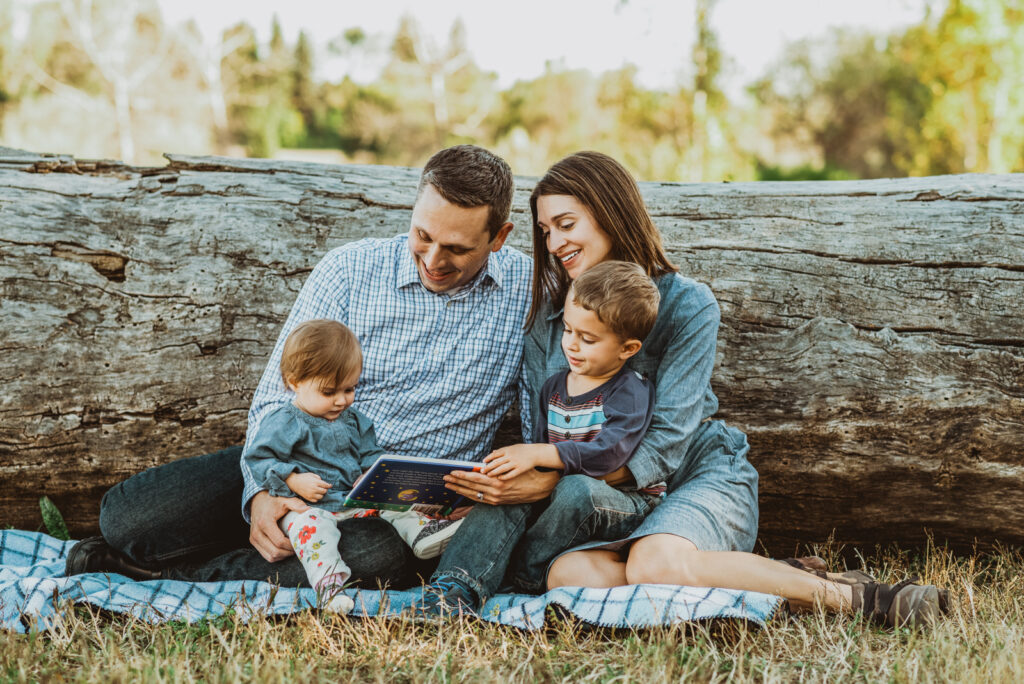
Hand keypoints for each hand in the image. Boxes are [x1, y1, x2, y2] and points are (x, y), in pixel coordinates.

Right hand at [249, 491, 308, 562]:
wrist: (257, 500)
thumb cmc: (272, 500)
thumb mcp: (285, 500)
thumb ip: (297, 504)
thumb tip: (309, 510)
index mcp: (264, 523)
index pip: (280, 542)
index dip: (291, 546)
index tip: (300, 543)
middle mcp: (257, 533)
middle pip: (275, 552)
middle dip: (288, 553)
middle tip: (298, 548)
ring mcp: (253, 538)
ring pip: (270, 557)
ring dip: (283, 556)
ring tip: (292, 549)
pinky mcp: (253, 541)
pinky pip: (265, 555)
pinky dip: (276, 555)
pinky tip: (284, 550)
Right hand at [285, 472, 330, 501]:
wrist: (294, 482)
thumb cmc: (303, 477)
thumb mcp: (311, 474)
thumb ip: (318, 478)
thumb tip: (322, 482)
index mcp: (316, 482)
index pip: (326, 485)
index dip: (329, 485)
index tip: (330, 485)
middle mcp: (314, 489)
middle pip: (324, 491)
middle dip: (325, 489)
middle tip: (323, 488)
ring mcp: (311, 494)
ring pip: (321, 497)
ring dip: (321, 494)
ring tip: (318, 491)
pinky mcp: (308, 498)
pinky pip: (315, 500)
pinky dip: (316, 498)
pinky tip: (314, 495)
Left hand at [444, 466, 558, 505]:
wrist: (539, 488)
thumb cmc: (524, 474)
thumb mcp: (509, 468)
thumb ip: (493, 469)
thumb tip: (477, 467)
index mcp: (497, 482)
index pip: (474, 478)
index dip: (461, 475)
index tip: (451, 472)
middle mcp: (495, 492)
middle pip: (471, 487)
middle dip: (456, 482)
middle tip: (444, 478)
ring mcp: (496, 499)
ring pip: (473, 495)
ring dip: (460, 490)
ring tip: (449, 485)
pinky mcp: (497, 503)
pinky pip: (480, 500)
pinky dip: (470, 495)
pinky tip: (462, 492)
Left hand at [482, 444, 538, 479]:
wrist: (536, 453)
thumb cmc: (523, 450)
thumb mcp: (512, 447)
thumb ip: (502, 451)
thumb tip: (492, 452)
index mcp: (508, 449)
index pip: (495, 454)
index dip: (488, 458)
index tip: (483, 462)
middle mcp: (511, 456)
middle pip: (496, 462)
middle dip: (488, 467)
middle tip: (482, 471)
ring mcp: (515, 463)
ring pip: (502, 468)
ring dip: (494, 472)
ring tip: (488, 475)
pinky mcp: (520, 469)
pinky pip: (510, 474)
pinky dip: (504, 476)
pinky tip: (499, 478)